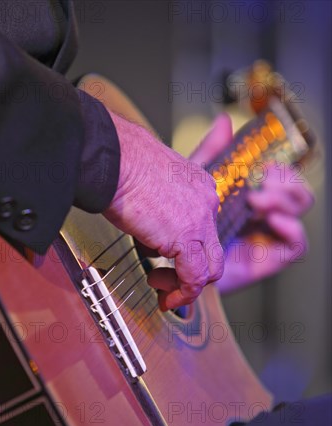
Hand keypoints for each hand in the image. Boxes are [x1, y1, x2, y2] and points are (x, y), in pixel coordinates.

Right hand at [104, 111, 227, 310]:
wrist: (113, 158)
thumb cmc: (118, 164)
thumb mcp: (146, 182)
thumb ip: (156, 209)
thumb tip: (149, 239)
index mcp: (199, 187)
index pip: (204, 229)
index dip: (187, 251)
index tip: (166, 262)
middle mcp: (206, 202)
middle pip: (212, 250)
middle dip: (192, 272)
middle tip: (166, 280)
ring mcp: (200, 219)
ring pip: (210, 268)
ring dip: (186, 286)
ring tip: (161, 289)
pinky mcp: (186, 237)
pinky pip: (194, 277)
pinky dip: (182, 293)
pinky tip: (166, 297)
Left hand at [187, 116, 313, 293]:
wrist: (170, 261)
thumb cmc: (178, 224)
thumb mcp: (192, 186)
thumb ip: (211, 154)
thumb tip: (225, 121)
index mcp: (249, 196)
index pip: (282, 177)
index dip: (281, 169)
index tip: (265, 165)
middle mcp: (262, 215)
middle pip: (296, 192)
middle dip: (286, 182)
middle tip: (262, 182)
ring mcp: (266, 236)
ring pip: (298, 212)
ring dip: (284, 200)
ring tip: (256, 200)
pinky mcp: (267, 260)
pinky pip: (296, 245)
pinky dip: (291, 228)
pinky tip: (271, 219)